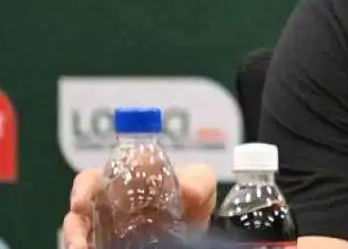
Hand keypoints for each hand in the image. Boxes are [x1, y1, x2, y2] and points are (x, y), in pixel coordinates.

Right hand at [62, 163, 218, 248]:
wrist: (197, 227)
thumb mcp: (199, 182)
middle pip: (78, 212)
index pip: (92, 179)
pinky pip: (91, 245)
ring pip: (79, 233)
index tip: (80, 202)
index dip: (82, 188)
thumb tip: (189, 190)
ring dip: (76, 241)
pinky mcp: (109, 243)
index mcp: (122, 180)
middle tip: (78, 240)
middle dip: (74, 226)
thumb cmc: (191, 197)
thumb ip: (196, 180)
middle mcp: (107, 204)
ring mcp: (106, 228)